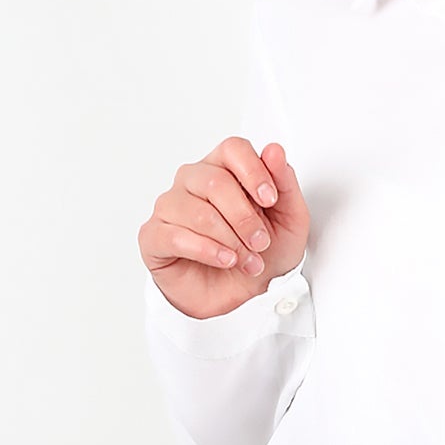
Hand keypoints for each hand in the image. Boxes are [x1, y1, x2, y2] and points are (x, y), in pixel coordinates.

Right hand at [139, 137, 310, 319]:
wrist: (246, 296)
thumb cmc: (265, 252)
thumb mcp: (290, 220)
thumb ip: (285, 183)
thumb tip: (274, 150)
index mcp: (225, 169)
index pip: (232, 148)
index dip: (253, 171)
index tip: (270, 200)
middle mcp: (193, 181)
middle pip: (215, 181)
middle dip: (245, 218)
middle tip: (261, 242)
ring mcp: (169, 206)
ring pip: (196, 211)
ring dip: (230, 240)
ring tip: (246, 260)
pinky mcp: (153, 236)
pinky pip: (174, 235)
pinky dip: (206, 250)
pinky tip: (224, 260)